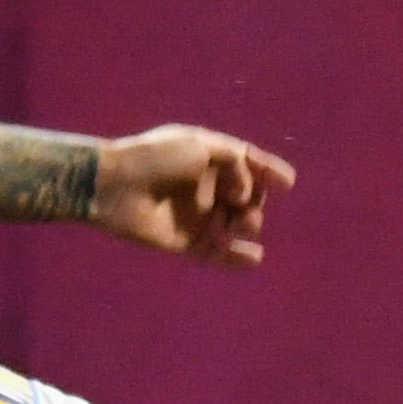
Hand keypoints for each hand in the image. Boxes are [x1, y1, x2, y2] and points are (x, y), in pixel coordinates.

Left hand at [92, 125, 297, 265]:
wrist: (114, 185)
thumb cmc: (155, 158)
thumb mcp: (200, 144)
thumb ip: (235, 161)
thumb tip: (245, 193)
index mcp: (207, 159)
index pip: (246, 164)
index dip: (268, 171)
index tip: (288, 183)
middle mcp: (204, 188)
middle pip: (246, 196)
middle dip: (254, 199)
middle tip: (242, 202)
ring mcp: (196, 216)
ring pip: (235, 224)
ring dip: (247, 224)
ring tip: (242, 223)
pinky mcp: (185, 243)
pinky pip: (217, 254)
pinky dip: (236, 259)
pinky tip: (253, 258)